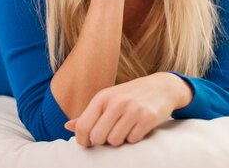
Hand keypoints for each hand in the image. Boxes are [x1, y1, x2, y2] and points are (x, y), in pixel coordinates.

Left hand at [64, 72, 191, 146]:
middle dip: (102, 141)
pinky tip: (136, 127)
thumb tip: (67, 127)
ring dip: (119, 140)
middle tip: (109, 134)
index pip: (83, 126)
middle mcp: (116, 102)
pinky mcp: (148, 118)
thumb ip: (88, 115)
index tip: (88, 143)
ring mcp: (133, 110)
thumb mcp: (107, 100)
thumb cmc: (129, 95)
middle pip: (98, 137)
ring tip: (124, 129)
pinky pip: (133, 140)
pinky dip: (133, 138)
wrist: (161, 87)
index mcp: (102, 97)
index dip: (82, 140)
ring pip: (115, 141)